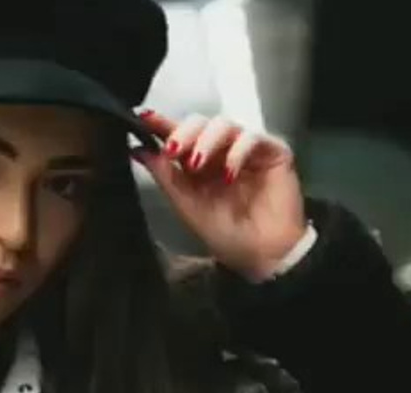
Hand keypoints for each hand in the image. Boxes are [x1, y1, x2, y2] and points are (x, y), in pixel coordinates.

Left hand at [133, 112, 308, 280]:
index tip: (143, 117)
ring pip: (224, 124)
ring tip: (199, 164)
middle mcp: (222, 152)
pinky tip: (230, 174)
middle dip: (184, 132)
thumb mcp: (188, 207)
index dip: (162, 124)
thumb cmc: (229, 237)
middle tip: (174, 150)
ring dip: (207, 140)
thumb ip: (166, 177)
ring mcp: (248, 150)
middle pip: (200, 122)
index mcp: (200, 164)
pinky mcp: (273, 152)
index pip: (180, 135)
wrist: (265, 256)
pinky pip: (252, 137)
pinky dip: (237, 151)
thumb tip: (138, 148)